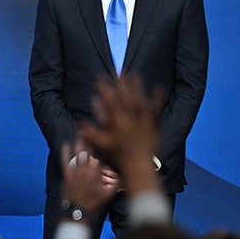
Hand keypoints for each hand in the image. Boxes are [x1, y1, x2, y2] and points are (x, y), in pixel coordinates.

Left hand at [60, 136, 117, 212]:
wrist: (78, 211)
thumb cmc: (94, 203)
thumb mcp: (109, 194)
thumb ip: (118, 183)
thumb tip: (127, 175)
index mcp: (97, 171)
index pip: (100, 154)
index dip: (102, 144)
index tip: (104, 136)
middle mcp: (86, 168)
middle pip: (88, 149)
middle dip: (90, 138)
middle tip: (91, 129)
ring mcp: (75, 170)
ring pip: (77, 152)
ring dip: (79, 142)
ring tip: (81, 132)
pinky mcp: (67, 174)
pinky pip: (65, 160)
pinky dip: (64, 151)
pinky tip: (65, 143)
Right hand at [80, 72, 163, 190]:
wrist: (138, 168)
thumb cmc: (118, 159)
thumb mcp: (101, 146)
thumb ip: (90, 133)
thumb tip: (80, 123)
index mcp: (116, 122)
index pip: (108, 100)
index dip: (103, 88)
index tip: (98, 78)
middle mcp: (129, 118)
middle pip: (125, 95)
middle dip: (120, 82)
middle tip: (118, 70)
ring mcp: (143, 121)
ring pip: (139, 99)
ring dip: (137, 86)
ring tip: (135, 74)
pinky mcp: (153, 125)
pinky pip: (156, 109)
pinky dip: (158, 98)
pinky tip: (159, 87)